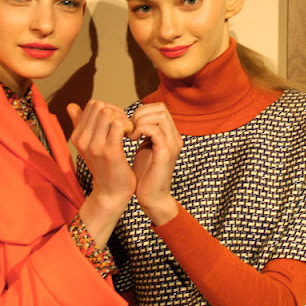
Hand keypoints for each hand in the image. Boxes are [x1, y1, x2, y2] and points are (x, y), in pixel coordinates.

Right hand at [68, 100, 135, 203]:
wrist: (111, 193)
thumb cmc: (106, 167)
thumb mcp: (90, 145)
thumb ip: (81, 124)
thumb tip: (71, 106)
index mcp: (77, 136)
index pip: (93, 105)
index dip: (109, 108)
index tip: (117, 123)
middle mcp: (82, 140)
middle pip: (100, 106)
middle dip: (117, 111)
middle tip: (125, 126)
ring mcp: (94, 146)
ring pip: (108, 113)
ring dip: (123, 118)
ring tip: (127, 131)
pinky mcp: (110, 152)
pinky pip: (118, 125)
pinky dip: (128, 126)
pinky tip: (131, 137)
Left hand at [128, 103, 182, 225]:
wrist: (151, 197)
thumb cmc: (145, 174)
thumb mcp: (145, 147)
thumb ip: (145, 133)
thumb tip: (134, 118)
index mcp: (171, 135)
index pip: (160, 108)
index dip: (142, 111)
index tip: (130, 126)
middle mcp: (175, 138)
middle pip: (161, 109)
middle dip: (140, 114)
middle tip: (129, 129)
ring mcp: (172, 145)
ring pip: (159, 116)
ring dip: (140, 122)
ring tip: (130, 135)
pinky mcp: (166, 153)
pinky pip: (155, 131)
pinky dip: (141, 130)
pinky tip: (132, 140)